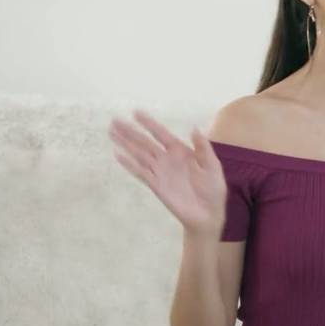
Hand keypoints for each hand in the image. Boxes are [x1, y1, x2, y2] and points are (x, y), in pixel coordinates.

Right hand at [108, 110, 226, 239]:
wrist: (208, 214)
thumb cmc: (213, 189)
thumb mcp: (212, 166)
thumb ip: (203, 148)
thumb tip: (194, 128)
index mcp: (181, 152)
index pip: (162, 134)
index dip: (149, 123)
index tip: (136, 112)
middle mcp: (167, 159)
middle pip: (145, 142)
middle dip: (130, 131)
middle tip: (114, 120)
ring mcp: (160, 172)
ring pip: (139, 154)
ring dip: (125, 144)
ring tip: (111, 132)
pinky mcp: (155, 185)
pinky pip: (140, 172)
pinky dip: (129, 164)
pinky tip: (118, 155)